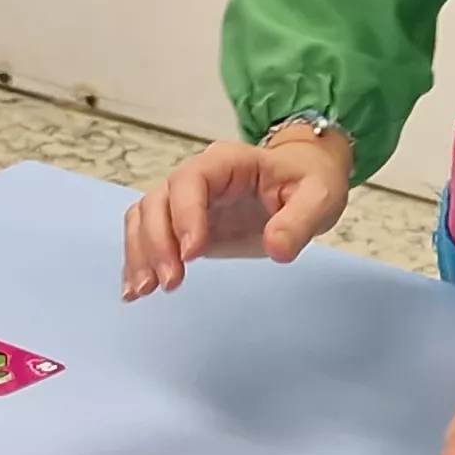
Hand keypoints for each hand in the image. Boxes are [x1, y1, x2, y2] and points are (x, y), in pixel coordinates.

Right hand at [121, 131, 353, 298]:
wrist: (304, 179)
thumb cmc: (310, 183)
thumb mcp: (320, 198)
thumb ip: (299, 222)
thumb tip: (276, 249)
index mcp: (227, 163)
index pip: (191, 180)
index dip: (185, 214)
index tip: (191, 254)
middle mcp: (197, 177)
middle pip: (158, 200)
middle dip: (156, 242)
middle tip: (170, 282)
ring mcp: (185, 200)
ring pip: (144, 217)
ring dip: (139, 253)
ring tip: (144, 292)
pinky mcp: (181, 223)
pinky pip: (146, 234)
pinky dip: (137, 260)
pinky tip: (135, 291)